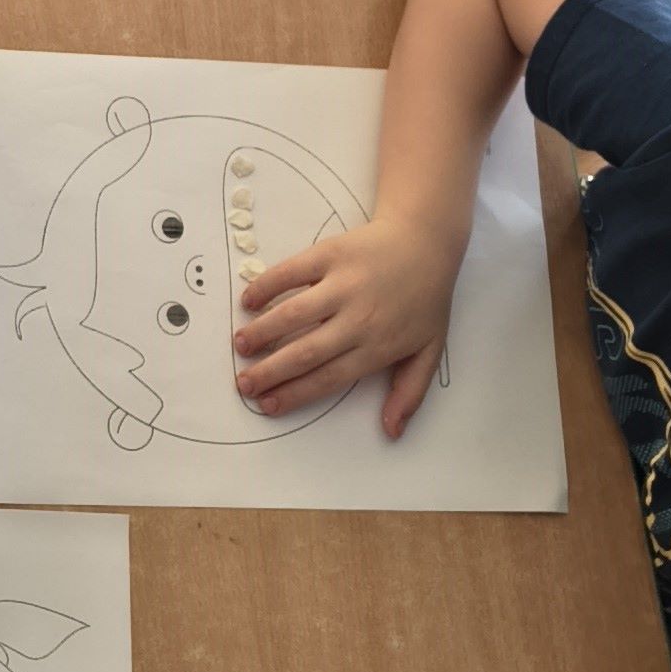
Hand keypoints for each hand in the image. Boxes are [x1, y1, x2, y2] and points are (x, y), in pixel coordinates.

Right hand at [231, 209, 463, 434]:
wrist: (427, 239)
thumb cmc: (426, 298)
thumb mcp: (430, 350)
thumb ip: (411, 392)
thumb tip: (392, 431)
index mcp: (379, 345)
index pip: (328, 377)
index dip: (295, 393)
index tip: (268, 404)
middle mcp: (359, 317)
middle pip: (305, 352)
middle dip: (270, 372)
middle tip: (243, 384)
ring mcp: (343, 283)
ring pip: (293, 314)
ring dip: (262, 331)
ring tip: (240, 345)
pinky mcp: (331, 254)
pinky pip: (291, 272)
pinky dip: (266, 286)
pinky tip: (249, 301)